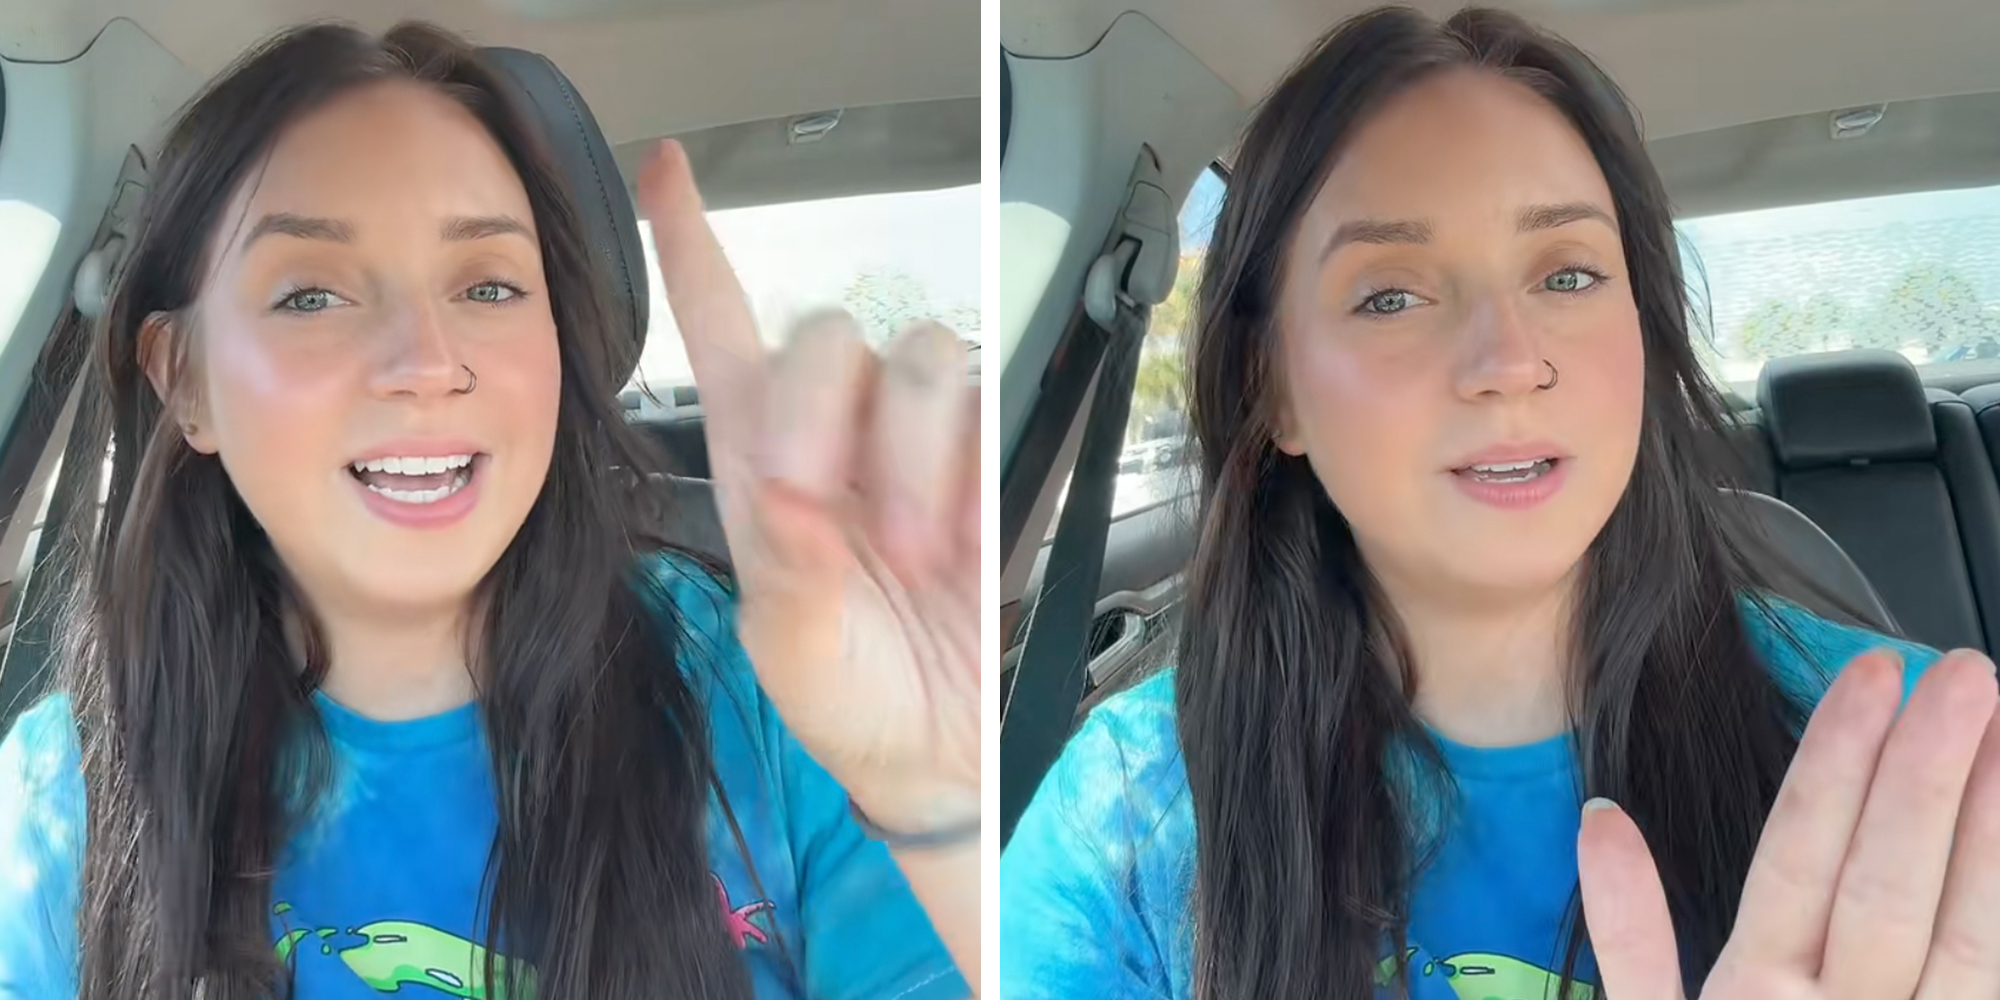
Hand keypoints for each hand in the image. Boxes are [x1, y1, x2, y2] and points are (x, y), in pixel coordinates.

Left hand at [635, 140, 978, 833]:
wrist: (937, 747)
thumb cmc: (846, 695)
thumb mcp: (789, 651)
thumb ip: (786, 575)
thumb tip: (791, 501)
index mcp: (756, 459)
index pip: (721, 324)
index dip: (691, 244)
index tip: (664, 170)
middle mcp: (833, 432)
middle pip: (827, 332)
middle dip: (816, 413)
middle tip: (818, 507)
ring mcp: (915, 443)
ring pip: (913, 358)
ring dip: (903, 451)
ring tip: (904, 547)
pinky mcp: (987, 459)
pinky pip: (984, 405)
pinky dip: (964, 472)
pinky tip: (951, 542)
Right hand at [1579, 647, 1999, 999]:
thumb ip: (1630, 936)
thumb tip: (1602, 816)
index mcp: (1755, 996)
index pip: (1797, 858)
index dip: (1835, 765)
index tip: (1871, 678)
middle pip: (1885, 882)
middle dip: (1926, 775)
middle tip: (1965, 677)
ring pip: (1967, 930)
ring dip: (1988, 828)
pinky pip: (1991, 966)